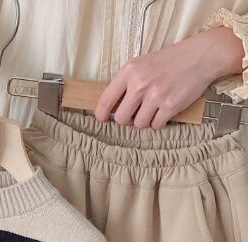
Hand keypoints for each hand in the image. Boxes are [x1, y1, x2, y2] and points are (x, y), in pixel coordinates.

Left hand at [95, 26, 244, 128]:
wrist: (200, 56)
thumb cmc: (169, 61)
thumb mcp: (142, 63)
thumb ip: (126, 82)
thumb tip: (111, 107)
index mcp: (129, 71)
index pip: (106, 100)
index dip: (101, 114)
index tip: (102, 119)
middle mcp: (140, 84)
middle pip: (121, 118)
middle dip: (127, 120)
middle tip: (135, 114)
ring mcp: (156, 96)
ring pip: (139, 124)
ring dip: (145, 121)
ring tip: (152, 110)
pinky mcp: (170, 105)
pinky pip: (156, 126)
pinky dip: (158, 122)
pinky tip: (163, 112)